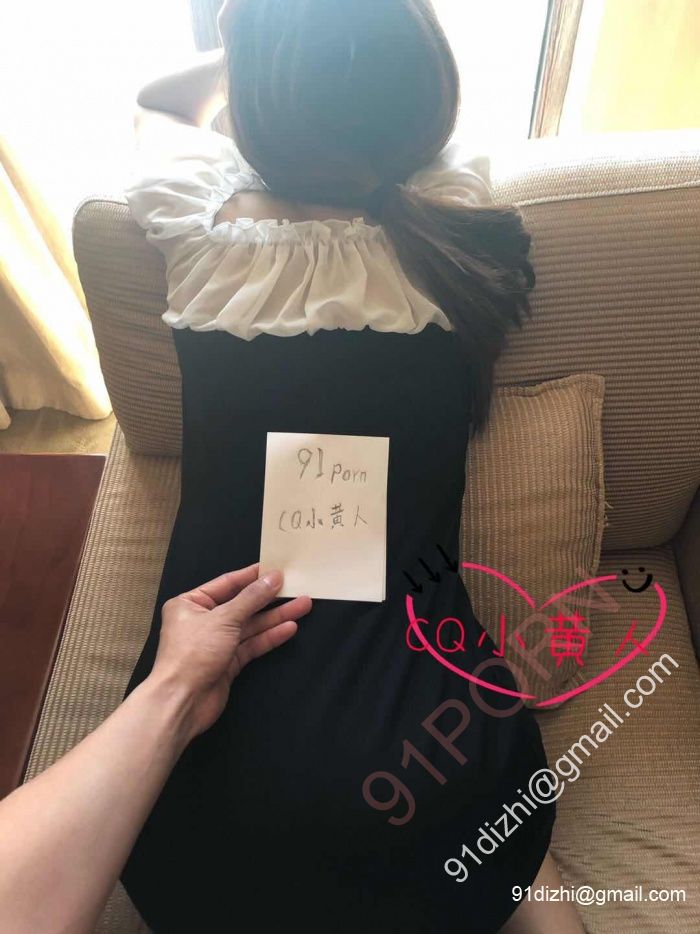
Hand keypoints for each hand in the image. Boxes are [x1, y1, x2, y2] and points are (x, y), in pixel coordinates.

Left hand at [150, 563, 311, 738]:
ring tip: (303, 605)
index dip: (253, 576)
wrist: (182, 701)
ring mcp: (217, 643)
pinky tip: (290, 628)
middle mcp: (203, 621)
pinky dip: (270, 636)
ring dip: (276, 617)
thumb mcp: (223, 618)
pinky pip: (252, 644)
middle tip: (296, 587)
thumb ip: (251, 598)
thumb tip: (272, 578)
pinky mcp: (228, 663)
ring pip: (251, 626)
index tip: (276, 568)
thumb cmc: (192, 654)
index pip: (227, 584)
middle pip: (243, 605)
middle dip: (269, 598)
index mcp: (191, 603)